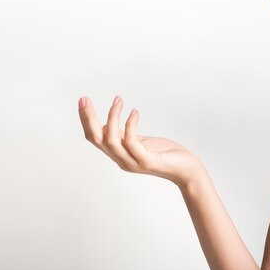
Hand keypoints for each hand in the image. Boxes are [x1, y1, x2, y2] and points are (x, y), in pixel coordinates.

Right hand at [78, 95, 202, 187]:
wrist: (186, 170)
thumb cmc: (165, 154)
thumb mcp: (141, 142)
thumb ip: (125, 136)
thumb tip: (109, 124)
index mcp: (119, 154)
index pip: (95, 138)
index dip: (86, 120)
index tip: (83, 102)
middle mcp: (122, 159)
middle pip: (97, 139)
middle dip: (88, 118)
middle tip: (84, 99)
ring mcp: (133, 161)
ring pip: (111, 140)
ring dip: (112, 117)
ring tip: (117, 100)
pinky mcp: (147, 161)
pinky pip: (131, 142)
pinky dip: (130, 125)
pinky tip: (134, 112)